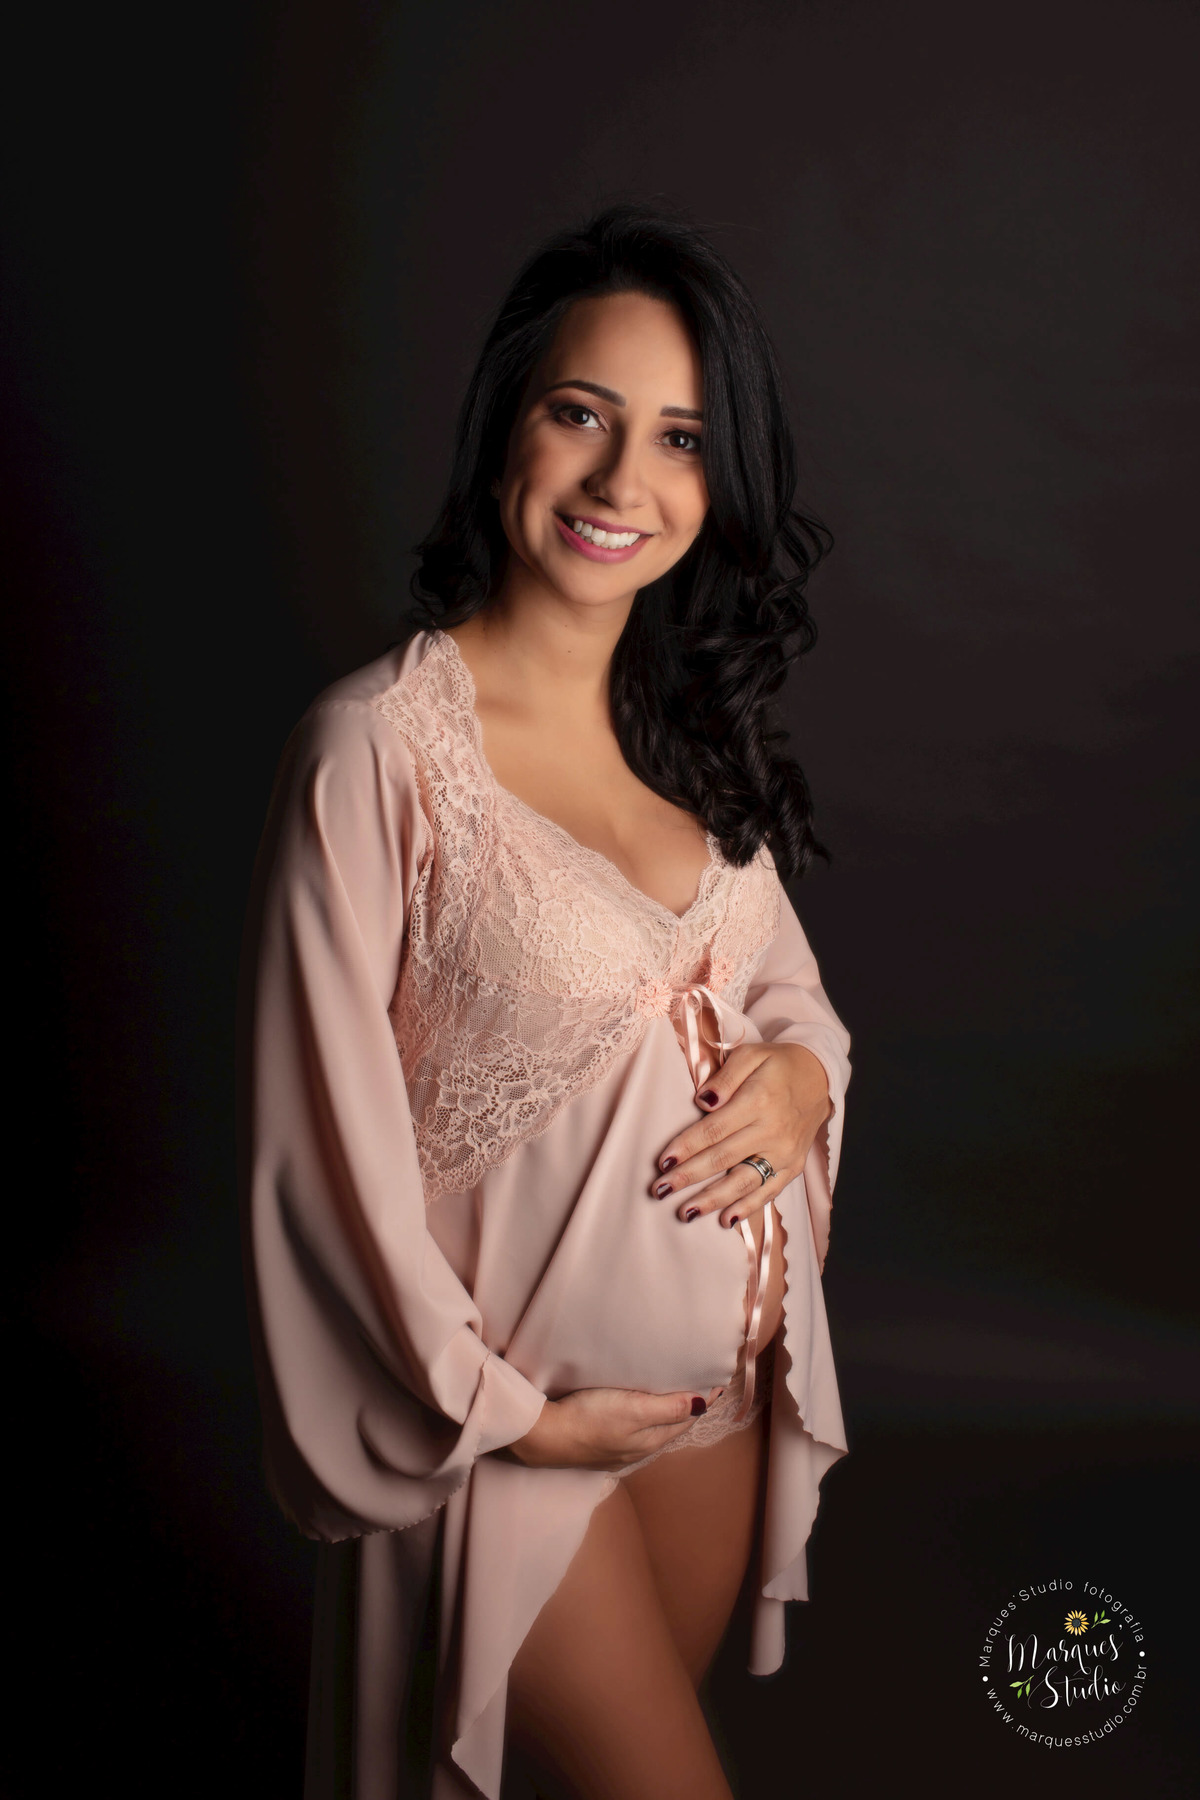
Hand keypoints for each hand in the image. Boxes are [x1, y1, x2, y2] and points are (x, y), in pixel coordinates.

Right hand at [503, 1382, 726, 1471]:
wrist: (545, 1437)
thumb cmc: (589, 1419)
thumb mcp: (633, 1409)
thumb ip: (668, 1407)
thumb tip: (704, 1404)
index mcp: (652, 1439)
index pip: (689, 1416)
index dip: (704, 1398)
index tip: (718, 1379)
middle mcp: (641, 1448)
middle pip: (674, 1424)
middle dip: (691, 1405)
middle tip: (703, 1380)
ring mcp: (621, 1449)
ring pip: (656, 1428)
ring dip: (670, 1411)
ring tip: (678, 1391)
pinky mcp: (603, 1444)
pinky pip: (636, 1430)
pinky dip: (648, 1417)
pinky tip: (641, 1409)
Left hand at [650, 1042, 831, 1229]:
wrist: (819, 1076)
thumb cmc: (777, 1064)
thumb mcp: (751, 1054)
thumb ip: (725, 1077)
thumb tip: (703, 1101)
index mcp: (758, 1100)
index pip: (713, 1129)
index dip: (686, 1147)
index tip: (662, 1162)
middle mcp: (772, 1130)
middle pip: (722, 1158)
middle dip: (688, 1176)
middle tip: (660, 1191)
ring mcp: (785, 1151)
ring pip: (744, 1181)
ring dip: (713, 1199)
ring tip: (685, 1213)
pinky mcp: (794, 1165)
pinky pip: (770, 1190)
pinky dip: (749, 1207)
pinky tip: (726, 1219)